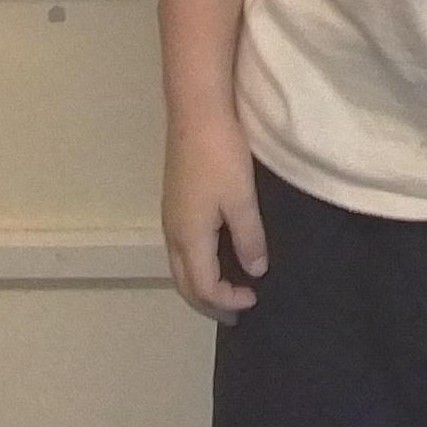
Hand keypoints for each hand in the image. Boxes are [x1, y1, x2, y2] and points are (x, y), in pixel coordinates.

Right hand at [162, 115, 268, 324]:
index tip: (255, 299)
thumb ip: (249, 239)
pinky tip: (214, 257)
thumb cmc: (220, 156)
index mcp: (189, 238)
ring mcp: (170, 216)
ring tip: (225, 291)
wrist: (196, 112)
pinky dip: (197, 265)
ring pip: (179, 266)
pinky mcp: (174, 202)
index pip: (204, 287)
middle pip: (184, 284)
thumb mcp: (242, 200)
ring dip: (200, 285)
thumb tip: (255, 270)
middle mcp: (173, 232)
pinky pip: (181, 249)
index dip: (228, 300)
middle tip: (234, 314)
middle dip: (208, 303)